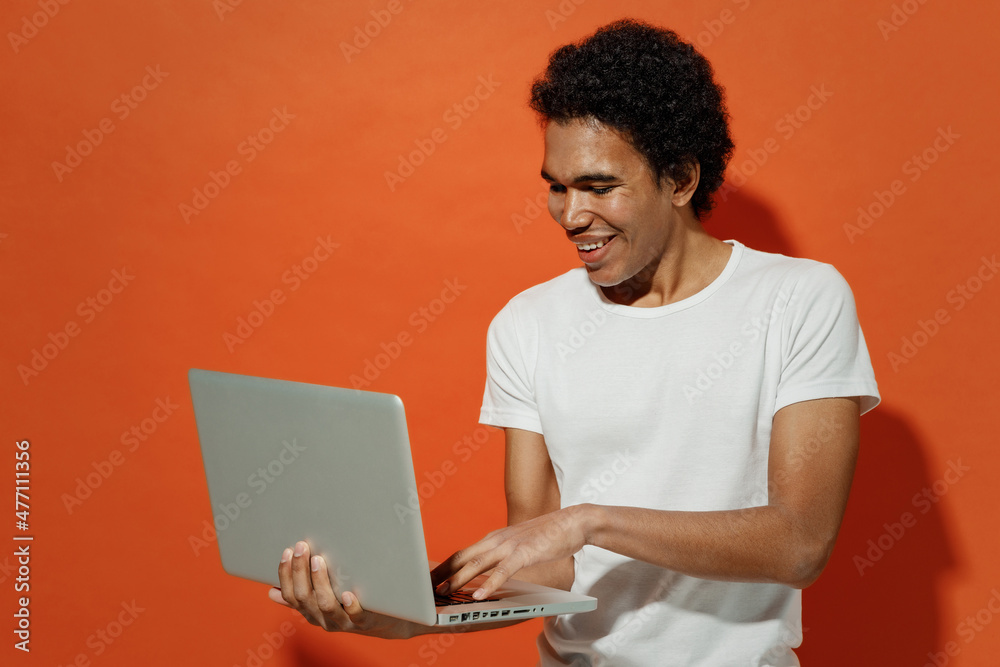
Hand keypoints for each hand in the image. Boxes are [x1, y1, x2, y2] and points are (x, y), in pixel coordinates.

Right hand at [269, 540, 424, 638]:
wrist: (385, 622)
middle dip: (300, 570)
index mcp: (311, 612)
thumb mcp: (323, 600)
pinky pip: (355, 616)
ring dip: (320, 581)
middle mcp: (323, 619)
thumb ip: (300, 595)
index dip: (286, 574)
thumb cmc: (352, 604)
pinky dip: (350, 605)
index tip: (288, 551)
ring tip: (319, 560)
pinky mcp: (364, 622)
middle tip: (302, 546)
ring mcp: (343, 621)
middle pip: (304, 597)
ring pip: (325, 604)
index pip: (291, 594)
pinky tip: (348, 593)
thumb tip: (272, 592)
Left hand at [431, 505, 592, 600]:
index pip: (461, 554)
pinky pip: (502, 571)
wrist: (572, 522)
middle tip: (423, 587)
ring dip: (457, 579)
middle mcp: (496, 540)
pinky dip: (488, 583)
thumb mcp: (518, 546)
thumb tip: (487, 572)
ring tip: (442, 592)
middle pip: (461, 557)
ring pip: (476, 564)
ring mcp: (509, 546)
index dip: (442, 567)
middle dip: (441, 573)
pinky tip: (479, 595)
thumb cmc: (547, 537)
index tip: (427, 579)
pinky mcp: (524, 553)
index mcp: (493, 539)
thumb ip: (501, 557)